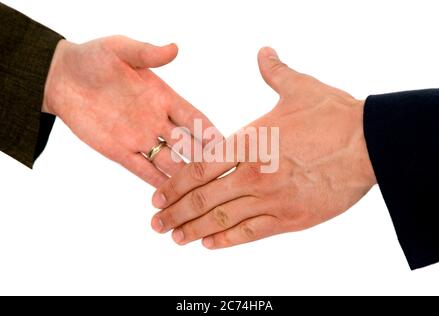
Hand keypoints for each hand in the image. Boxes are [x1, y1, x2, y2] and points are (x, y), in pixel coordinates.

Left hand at [42, 36, 215, 186]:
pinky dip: (156, 183)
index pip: (195, 117)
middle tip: (221, 177)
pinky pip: (142, 170)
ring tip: (201, 193)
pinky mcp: (120, 152)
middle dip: (204, 160)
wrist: (62, 79)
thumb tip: (174, 48)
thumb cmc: (93, 59)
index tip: (228, 145)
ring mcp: (140, 138)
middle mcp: (157, 121)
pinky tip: (171, 196)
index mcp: (163, 97)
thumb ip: (146, 52)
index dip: (211, 131)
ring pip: (169, 161)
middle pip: (188, 144)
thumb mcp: (120, 50)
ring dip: (184, 176)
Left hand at [150, 47, 376, 248]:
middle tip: (156, 223)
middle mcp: (254, 174)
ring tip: (174, 237)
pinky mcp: (291, 219)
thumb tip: (264, 53)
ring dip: (194, 230)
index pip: (200, 168)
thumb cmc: (334, 116)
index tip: (159, 195)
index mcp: (250, 142)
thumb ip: (274, 73)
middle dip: (175, 213)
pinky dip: (228, 240)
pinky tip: (210, 244)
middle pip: (204, 198)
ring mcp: (272, 199)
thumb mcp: (299, 88)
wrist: (370, 144)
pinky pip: (252, 233)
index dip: (175, 185)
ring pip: (223, 219)